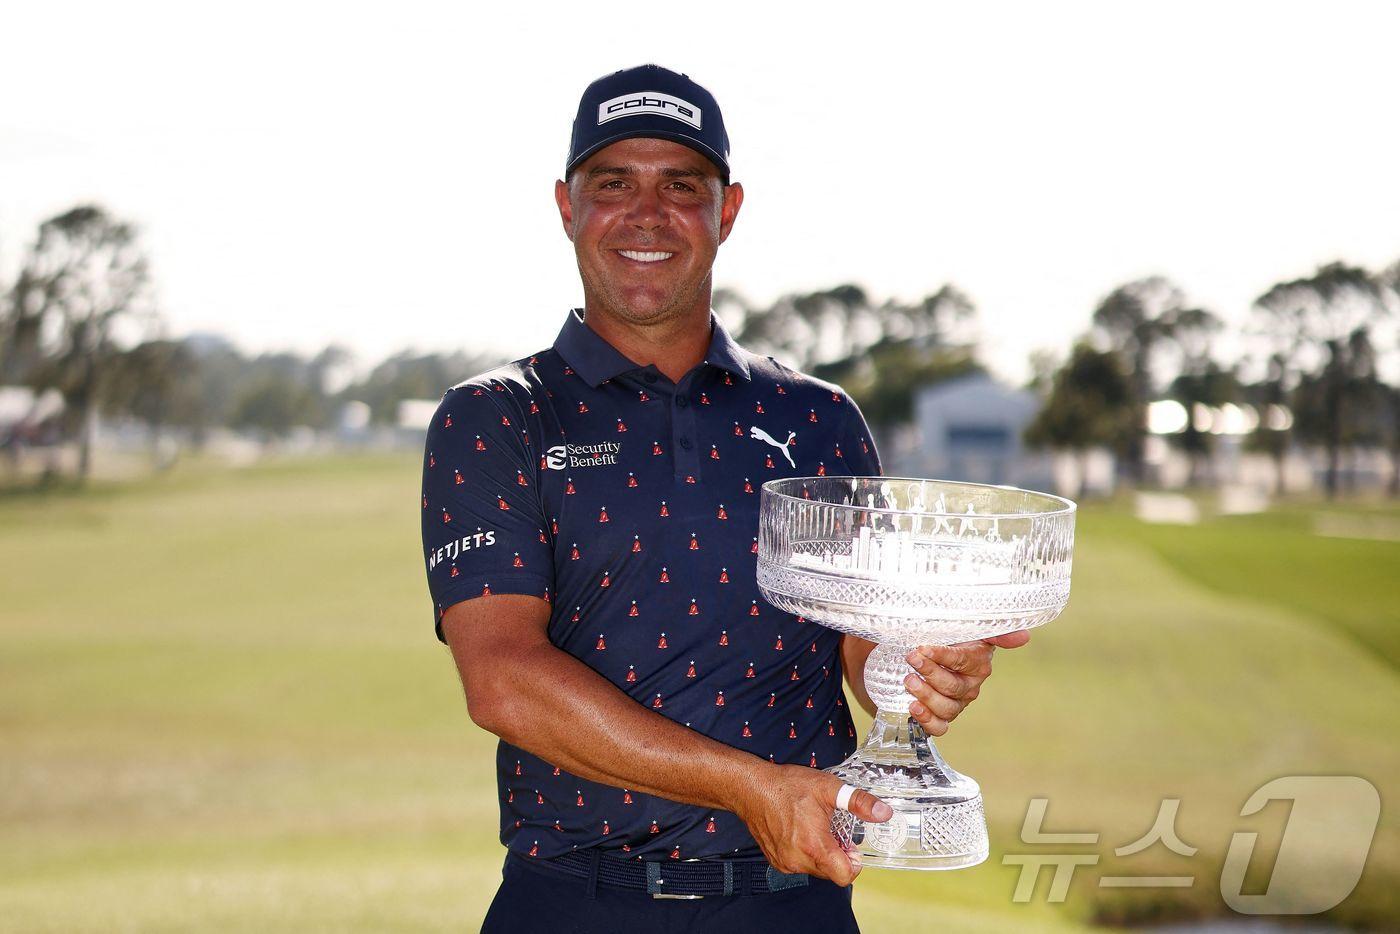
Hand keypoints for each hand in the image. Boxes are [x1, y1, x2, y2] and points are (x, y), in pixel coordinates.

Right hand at [735, 763, 892, 885]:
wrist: (751, 789)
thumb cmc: (787, 787)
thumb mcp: (827, 788)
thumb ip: (858, 802)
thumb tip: (884, 813)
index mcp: (814, 846)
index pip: (845, 876)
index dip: (854, 863)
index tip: (850, 845)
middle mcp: (798, 860)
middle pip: (832, 873)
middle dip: (838, 856)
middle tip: (833, 830)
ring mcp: (785, 863)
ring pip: (816, 869)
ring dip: (822, 855)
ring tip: (815, 828)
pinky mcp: (776, 861)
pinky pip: (800, 866)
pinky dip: (806, 854)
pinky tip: (800, 832)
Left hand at [903, 631, 1030, 735]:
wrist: (928, 654)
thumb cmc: (950, 639)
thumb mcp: (969, 628)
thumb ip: (997, 631)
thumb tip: (1025, 636)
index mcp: (979, 663)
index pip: (962, 661)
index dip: (942, 656)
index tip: (922, 648)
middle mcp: (970, 686)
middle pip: (953, 687)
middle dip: (930, 673)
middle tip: (912, 659)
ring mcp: (956, 703)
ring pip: (947, 709)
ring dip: (926, 696)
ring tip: (909, 681)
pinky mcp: (941, 716)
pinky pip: (940, 727)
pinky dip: (927, 721)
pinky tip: (914, 708)